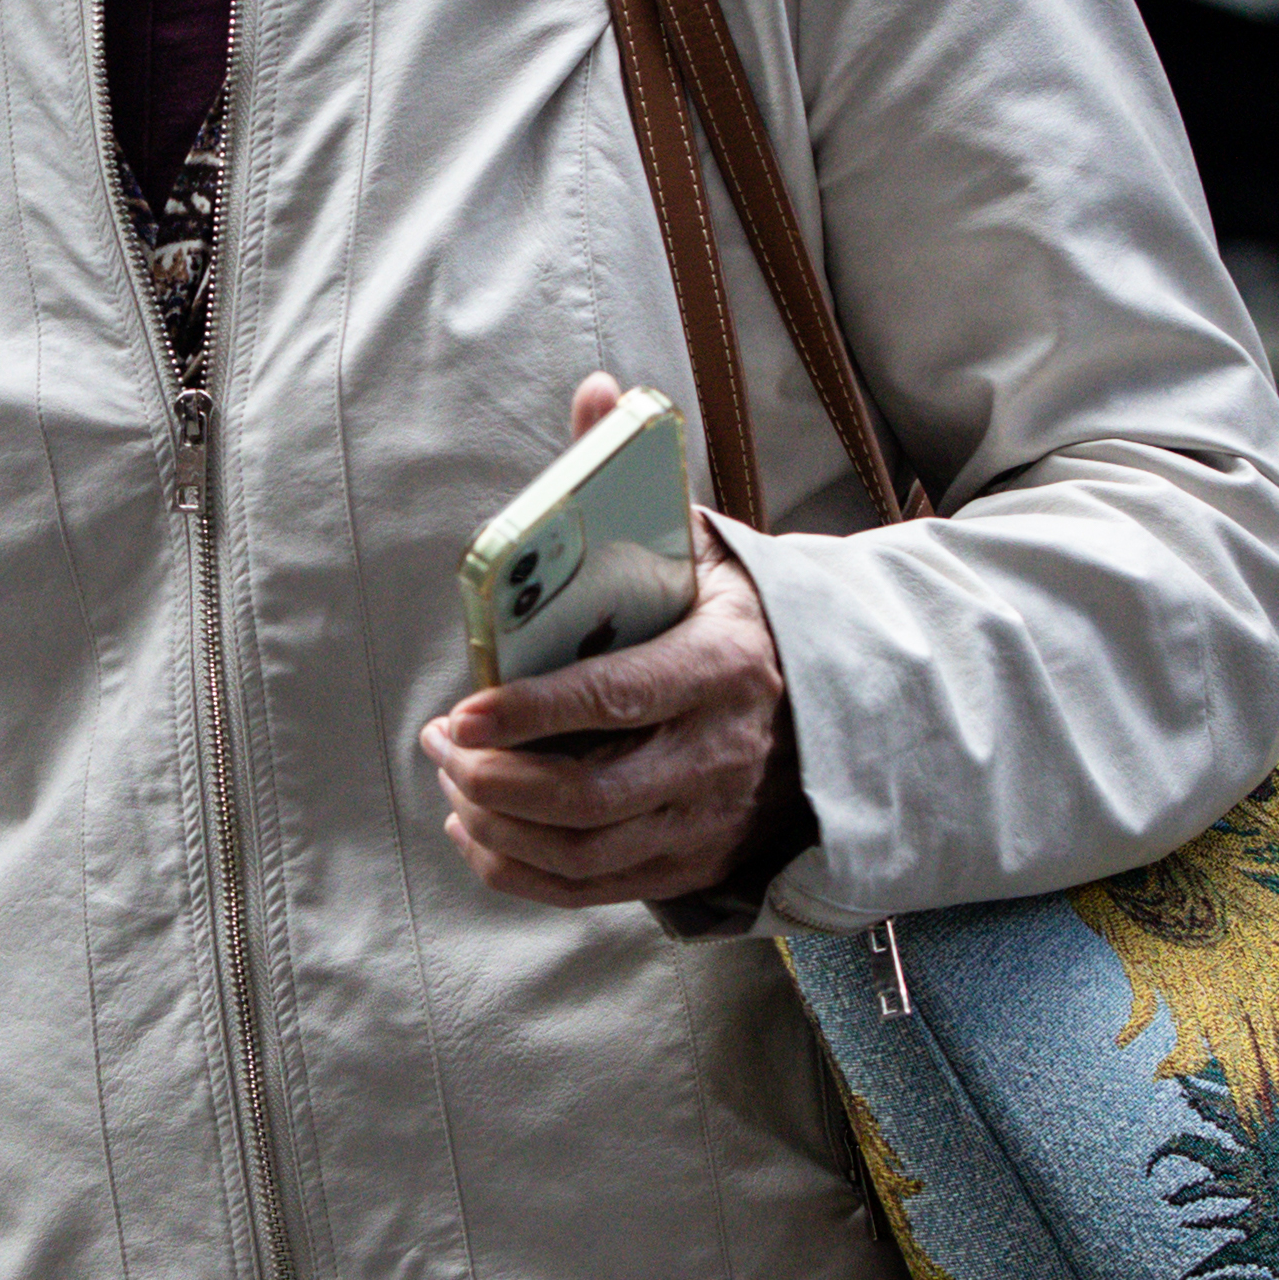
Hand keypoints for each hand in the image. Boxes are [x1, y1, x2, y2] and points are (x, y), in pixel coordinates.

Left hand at [418, 373, 802, 911]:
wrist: (835, 707)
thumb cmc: (736, 617)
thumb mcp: (703, 546)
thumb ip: (637, 478)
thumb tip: (594, 389)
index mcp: (718, 669)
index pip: (613, 701)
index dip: (530, 714)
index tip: (462, 710)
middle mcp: (715, 755)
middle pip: (589, 795)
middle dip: (496, 778)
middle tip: (443, 743)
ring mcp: (705, 820)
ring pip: (584, 851)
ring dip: (498, 825)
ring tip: (454, 780)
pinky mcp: (690, 863)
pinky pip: (592, 890)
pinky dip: (521, 873)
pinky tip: (478, 833)